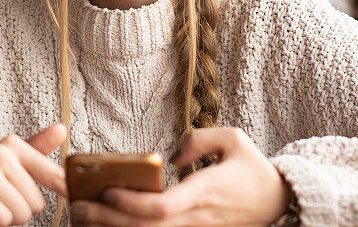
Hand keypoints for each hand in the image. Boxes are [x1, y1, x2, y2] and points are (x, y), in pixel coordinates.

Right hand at [0, 123, 67, 226]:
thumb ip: (37, 149)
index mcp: (13, 145)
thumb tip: (62, 129)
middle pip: (36, 203)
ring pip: (20, 213)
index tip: (72, 194)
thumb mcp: (10, 166)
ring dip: (4, 219)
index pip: (53, 175)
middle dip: (19, 210)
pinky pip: (1, 220)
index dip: (64, 189)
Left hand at [69, 127, 290, 225]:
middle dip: (108, 220)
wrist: (281, 200)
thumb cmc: (254, 167)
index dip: (132, 203)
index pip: (163, 207)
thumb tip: (171, 155)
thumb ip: (199, 139)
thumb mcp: (234, 139)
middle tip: (77, 208)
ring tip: (82, 219)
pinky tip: (109, 225)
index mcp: (205, 192)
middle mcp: (197, 218)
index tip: (107, 190)